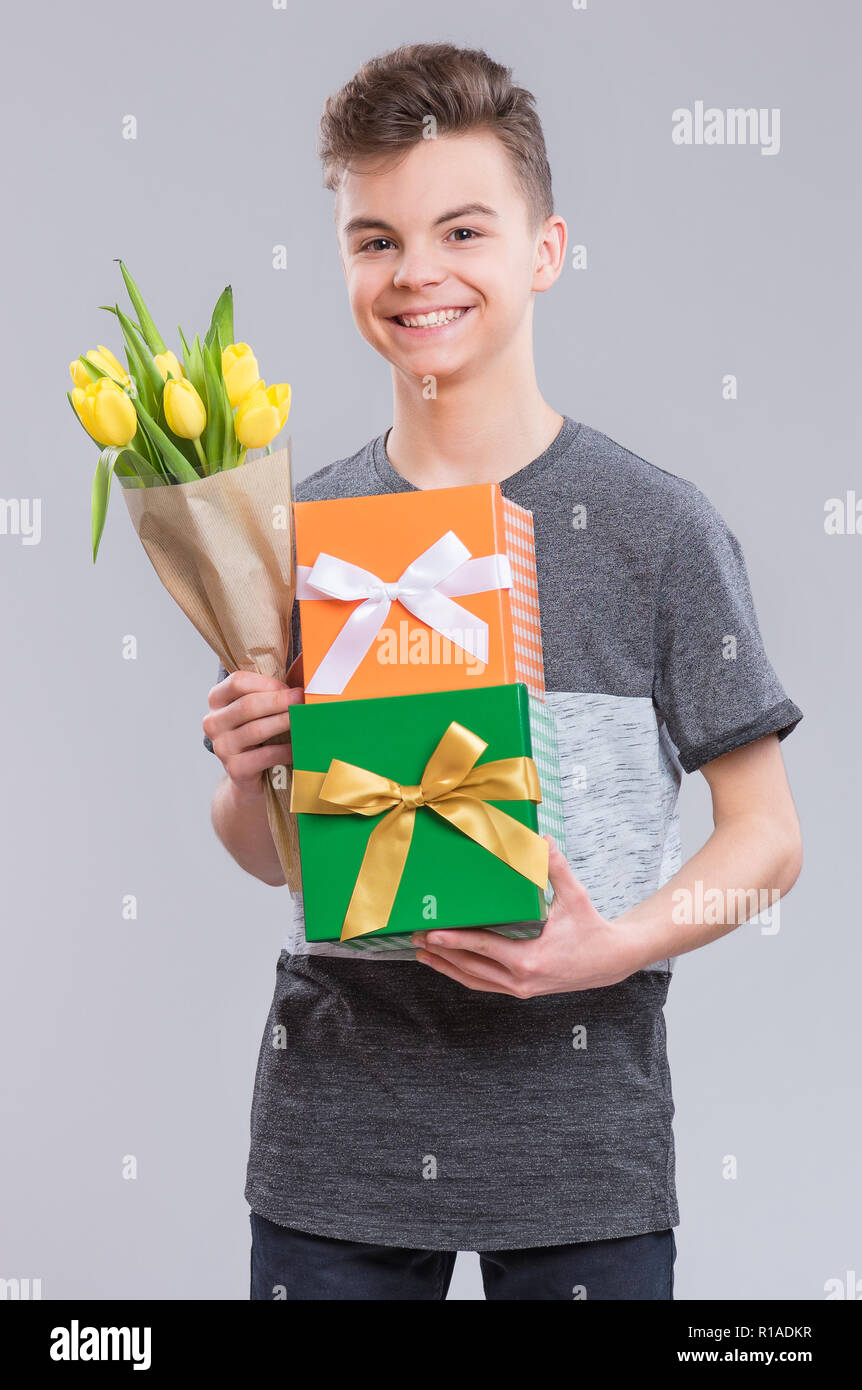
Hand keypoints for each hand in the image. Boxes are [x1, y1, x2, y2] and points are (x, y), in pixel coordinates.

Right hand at [202, 669, 302, 800]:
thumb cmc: (262, 735)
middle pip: (248, 705)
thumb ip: (276, 688)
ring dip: (284, 723)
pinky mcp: (235, 769)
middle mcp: (213, 722)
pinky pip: (265, 755)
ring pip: (256, 730)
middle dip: (280, 701)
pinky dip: (286, 750)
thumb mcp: (263, 708)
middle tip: (303, 700)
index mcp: (217, 699)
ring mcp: (221, 747)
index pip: (237, 682)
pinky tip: (299, 747)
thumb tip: (307, 662)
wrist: (252, 776)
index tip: (291, 688)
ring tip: (305, 720)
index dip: (267, 684)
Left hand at [411, 836, 646, 996]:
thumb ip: (556, 868)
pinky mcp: (521, 990)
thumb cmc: (591, 929)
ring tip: (422, 953)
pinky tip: (447, 965)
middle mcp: (521, 978)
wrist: (609, 961)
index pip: (484, 948)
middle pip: (471, 966)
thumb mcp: (575, 896)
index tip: (432, 933)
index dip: (456, 940)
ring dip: (446, 967)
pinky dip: (463, 975)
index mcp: (530, 957)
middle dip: (441, 952)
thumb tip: (541, 840)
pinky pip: (484, 985)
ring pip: (474, 980)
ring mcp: (520, 988)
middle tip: (415, 936)